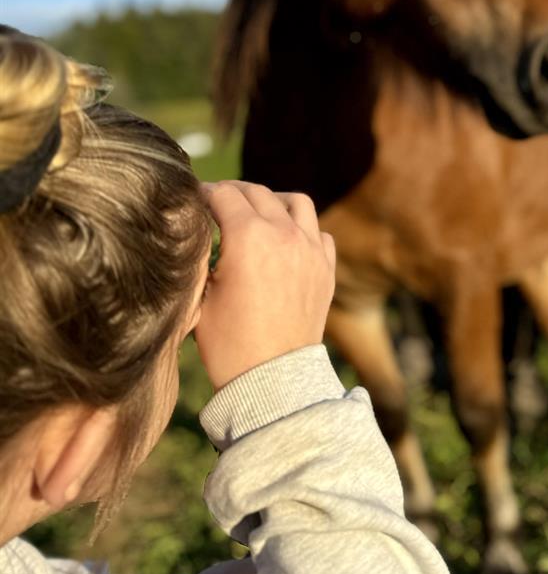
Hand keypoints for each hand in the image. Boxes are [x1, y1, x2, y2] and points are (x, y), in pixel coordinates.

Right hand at [194, 181, 336, 390]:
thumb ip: (201, 256)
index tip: (194, 198)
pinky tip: (287, 238)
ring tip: (257, 211)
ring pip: (295, 201)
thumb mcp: (200, 297)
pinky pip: (318, 230)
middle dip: (233, 192)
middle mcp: (284, 233)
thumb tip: (195, 231)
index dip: (204, 193)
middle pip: (257, 192)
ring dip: (273, 200)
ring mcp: (310, 248)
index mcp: (248, 237)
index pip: (223, 194)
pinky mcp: (326, 267)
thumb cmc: (229, 344)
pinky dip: (302, 226)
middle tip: (218, 201)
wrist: (274, 381)